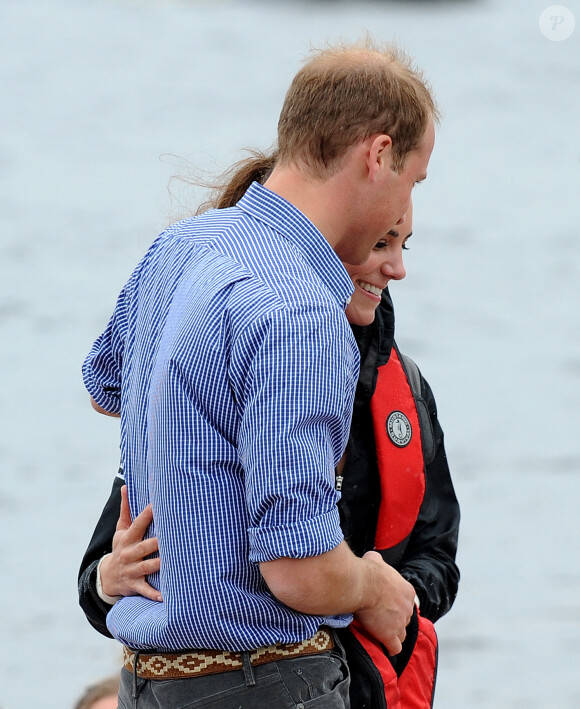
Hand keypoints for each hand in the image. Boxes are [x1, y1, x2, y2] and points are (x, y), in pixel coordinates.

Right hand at [99, 485, 161, 601]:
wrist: (107, 577)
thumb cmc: (121, 548)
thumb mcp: (120, 530)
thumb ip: (126, 510)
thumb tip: (125, 486)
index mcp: (127, 539)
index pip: (137, 525)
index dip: (146, 515)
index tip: (157, 505)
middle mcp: (130, 554)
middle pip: (145, 546)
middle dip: (156, 542)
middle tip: (170, 536)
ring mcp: (132, 570)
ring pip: (147, 567)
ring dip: (159, 565)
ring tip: (173, 562)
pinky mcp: (135, 585)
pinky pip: (145, 590)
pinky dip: (153, 594)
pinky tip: (164, 597)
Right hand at [354, 551, 414, 655]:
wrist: (363, 585)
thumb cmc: (368, 571)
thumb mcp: (375, 559)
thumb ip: (378, 561)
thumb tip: (373, 559)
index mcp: (407, 590)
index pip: (406, 601)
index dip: (396, 604)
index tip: (386, 605)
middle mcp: (407, 607)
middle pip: (404, 618)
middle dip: (395, 619)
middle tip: (381, 618)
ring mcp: (400, 623)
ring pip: (402, 634)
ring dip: (393, 634)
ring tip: (382, 633)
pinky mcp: (390, 635)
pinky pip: (394, 648)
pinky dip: (389, 648)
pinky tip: (383, 646)